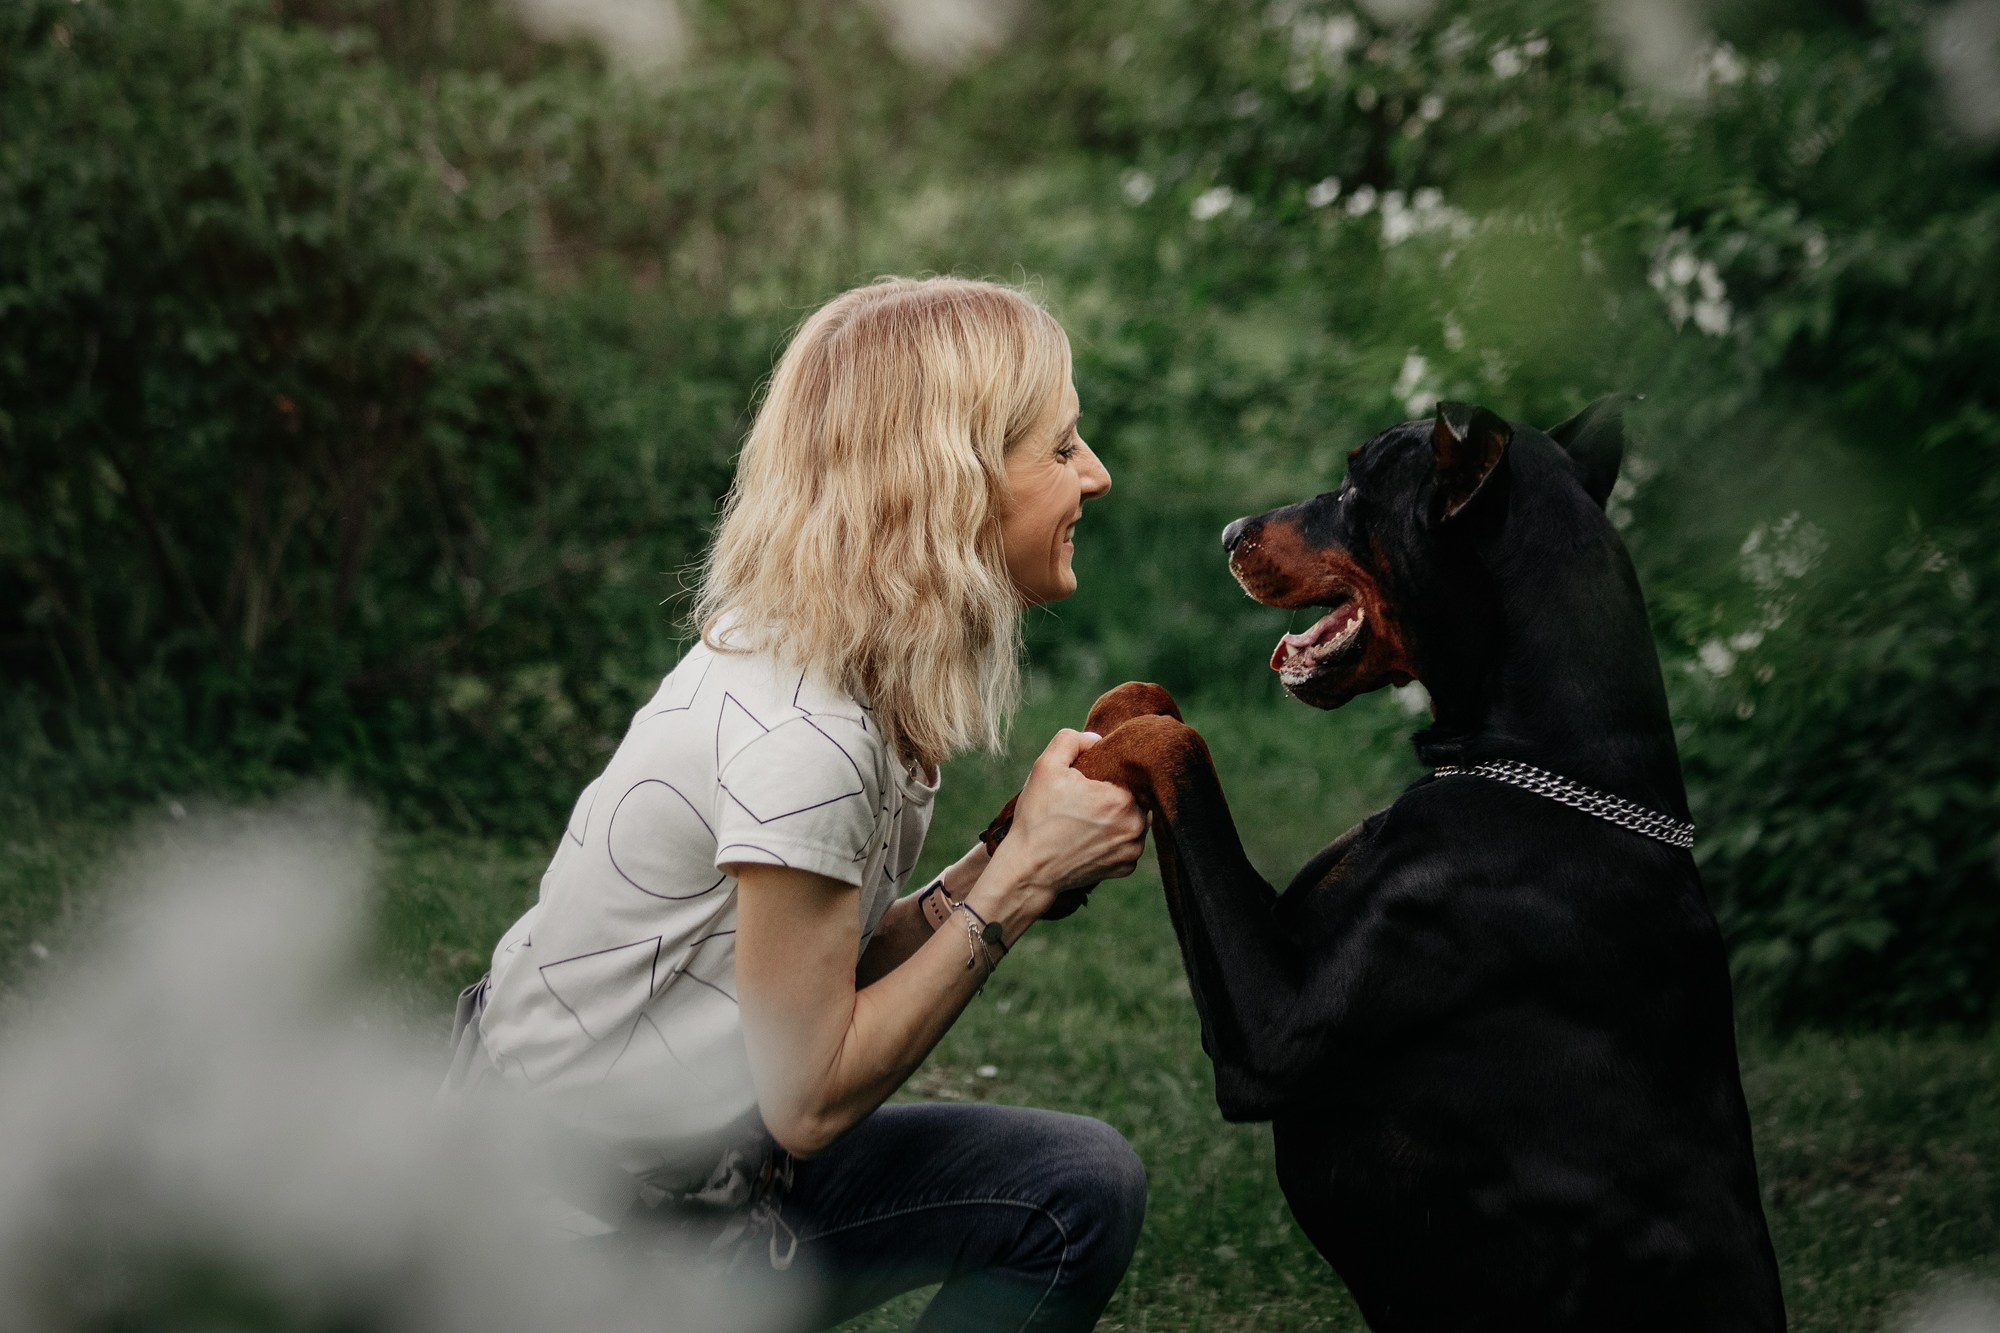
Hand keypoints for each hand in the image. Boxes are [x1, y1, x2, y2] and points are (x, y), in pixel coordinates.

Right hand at [985, 729, 1147, 910]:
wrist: (1029, 870)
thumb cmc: (1037, 817)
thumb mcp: (1046, 766)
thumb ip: (1072, 740)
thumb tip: (1097, 740)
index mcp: (1123, 798)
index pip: (1130, 772)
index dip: (1111, 770)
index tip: (1090, 778)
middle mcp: (1136, 825)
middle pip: (1135, 795)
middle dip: (1116, 792)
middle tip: (1086, 797)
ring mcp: (1133, 849)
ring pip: (1134, 818)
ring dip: (1118, 815)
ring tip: (1088, 817)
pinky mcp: (1126, 867)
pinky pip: (1128, 842)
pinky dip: (1114, 837)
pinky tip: (1091, 836)